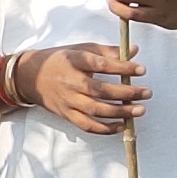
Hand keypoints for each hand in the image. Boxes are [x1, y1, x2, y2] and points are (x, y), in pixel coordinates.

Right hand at [18, 44, 148, 134]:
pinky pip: (87, 125)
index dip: (122, 67)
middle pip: (101, 91)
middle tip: (146, 92)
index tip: (141, 69)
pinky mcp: (66, 114)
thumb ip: (108, 51)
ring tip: (140, 110)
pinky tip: (122, 125)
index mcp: (74, 61)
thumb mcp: (81, 48)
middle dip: (126, 93)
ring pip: (96, 110)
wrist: (30, 77)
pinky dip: (105, 128)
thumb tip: (134, 50)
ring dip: (120, 112)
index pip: (100, 65)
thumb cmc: (60, 60)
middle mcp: (70, 82)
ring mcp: (68, 100)